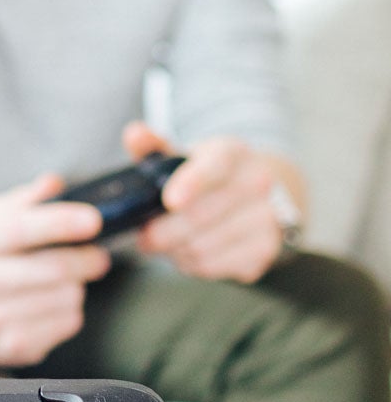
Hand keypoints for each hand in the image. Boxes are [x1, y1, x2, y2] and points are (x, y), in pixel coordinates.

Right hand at [0, 172, 112, 368]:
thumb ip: (22, 201)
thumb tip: (54, 184)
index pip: (19, 229)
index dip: (60, 222)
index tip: (93, 220)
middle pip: (53, 269)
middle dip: (86, 259)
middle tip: (98, 255)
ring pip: (67, 296)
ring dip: (76, 285)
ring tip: (60, 282)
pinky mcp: (15, 348)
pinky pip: (69, 322)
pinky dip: (70, 310)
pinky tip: (50, 305)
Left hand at [124, 121, 282, 282]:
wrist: (257, 194)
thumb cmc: (209, 175)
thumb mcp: (184, 155)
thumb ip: (153, 146)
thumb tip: (134, 134)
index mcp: (232, 152)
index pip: (215, 166)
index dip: (192, 183)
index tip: (170, 200)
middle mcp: (257, 182)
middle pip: (200, 216)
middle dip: (161, 231)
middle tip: (143, 236)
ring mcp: (267, 217)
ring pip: (202, 246)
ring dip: (174, 250)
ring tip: (167, 242)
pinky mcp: (266, 250)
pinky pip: (214, 267)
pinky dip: (192, 264)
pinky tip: (189, 251)